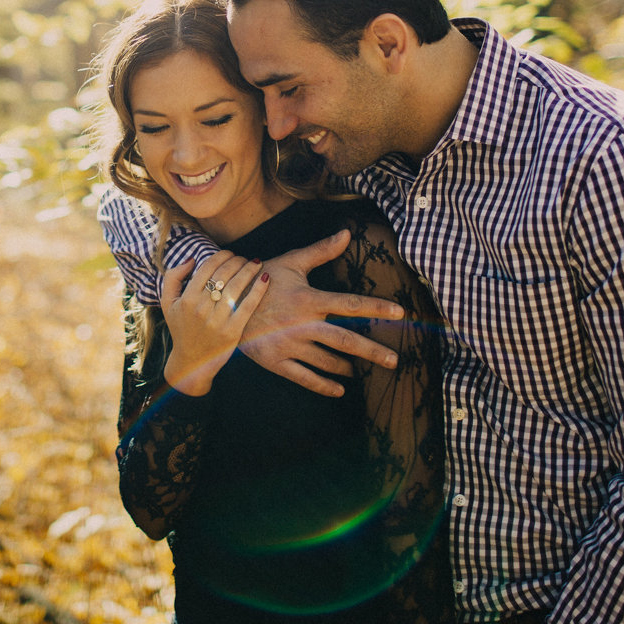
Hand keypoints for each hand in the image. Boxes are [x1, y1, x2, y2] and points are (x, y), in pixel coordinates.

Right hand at [160, 251, 271, 396]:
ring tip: (255, 263)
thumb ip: (173, 277)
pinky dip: (258, 289)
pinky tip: (265, 278)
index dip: (222, 256)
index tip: (230, 253)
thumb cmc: (181, 329)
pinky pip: (248, 305)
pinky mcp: (233, 331)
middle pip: (224, 274)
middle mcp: (202, 308)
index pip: (208, 267)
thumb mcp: (167, 303)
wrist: (191, 361)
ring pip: (237, 286)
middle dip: (237, 260)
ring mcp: (218, 320)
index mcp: (187, 299)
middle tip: (244, 258)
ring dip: (249, 270)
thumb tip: (192, 259)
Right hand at [238, 230, 405, 397]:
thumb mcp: (291, 262)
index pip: (351, 304)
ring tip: (360, 370)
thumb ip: (321, 251)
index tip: (400, 313)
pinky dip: (324, 386)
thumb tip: (348, 234)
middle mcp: (302, 324)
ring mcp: (289, 345)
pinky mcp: (276, 361)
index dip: (377, 308)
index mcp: (309, 299)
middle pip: (346, 340)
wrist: (224, 301)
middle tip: (393, 360)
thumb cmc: (261, 278)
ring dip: (347, 367)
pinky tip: (339, 390)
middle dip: (372, 351)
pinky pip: (305, 378)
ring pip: (328, 361)